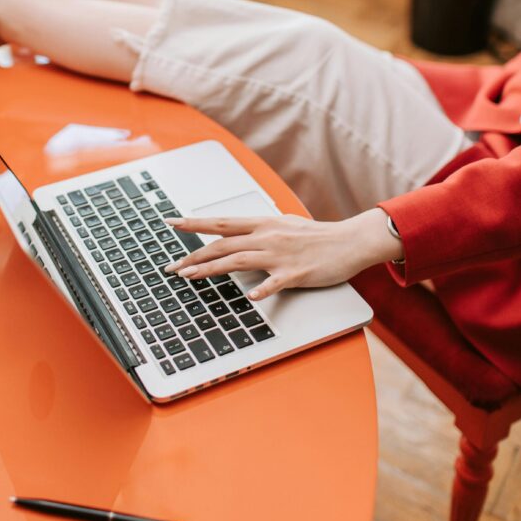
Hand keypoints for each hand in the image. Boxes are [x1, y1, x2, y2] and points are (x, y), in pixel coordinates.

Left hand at [164, 208, 400, 301]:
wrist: (349, 241)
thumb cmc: (317, 236)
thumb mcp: (284, 225)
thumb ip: (260, 230)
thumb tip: (239, 234)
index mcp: (263, 224)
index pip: (221, 222)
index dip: (194, 223)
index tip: (171, 222)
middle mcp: (267, 236)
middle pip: (222, 244)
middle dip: (193, 255)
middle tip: (172, 267)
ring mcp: (280, 254)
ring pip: (238, 260)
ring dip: (211, 269)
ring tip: (190, 277)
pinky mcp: (295, 273)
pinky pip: (275, 282)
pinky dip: (262, 290)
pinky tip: (250, 298)